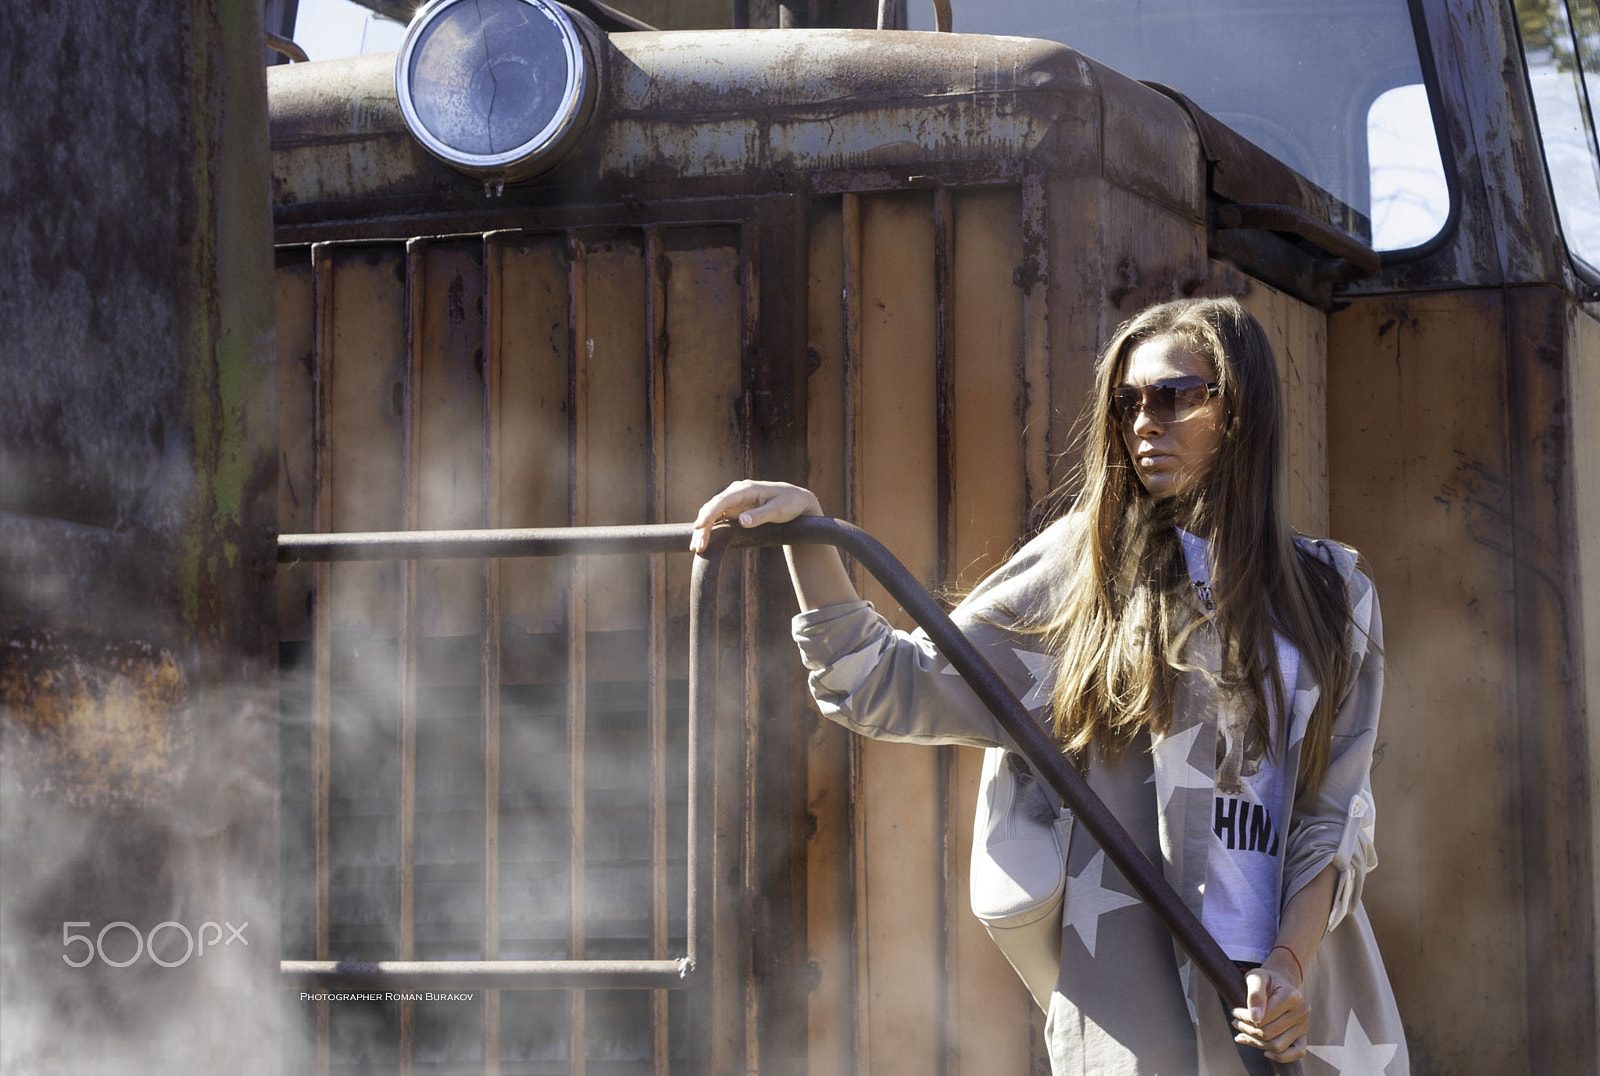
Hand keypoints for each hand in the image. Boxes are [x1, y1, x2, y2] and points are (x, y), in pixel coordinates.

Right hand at [690, 480, 822, 553]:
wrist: (796, 501)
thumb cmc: (789, 503)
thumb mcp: (778, 510)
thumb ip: (760, 515)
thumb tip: (742, 521)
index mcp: (745, 489)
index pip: (721, 501)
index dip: (709, 513)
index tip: (699, 527)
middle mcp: (735, 493)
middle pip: (712, 508)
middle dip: (702, 527)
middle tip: (698, 547)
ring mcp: (733, 501)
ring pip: (712, 514)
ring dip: (703, 531)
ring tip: (697, 548)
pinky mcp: (733, 510)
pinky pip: (717, 519)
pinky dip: (709, 530)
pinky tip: (703, 542)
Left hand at [1231, 959, 1309, 1063]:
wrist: (1280, 982)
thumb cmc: (1266, 979)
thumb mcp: (1256, 977)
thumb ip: (1255, 995)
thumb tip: (1256, 1019)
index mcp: (1292, 996)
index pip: (1264, 1018)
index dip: (1245, 1018)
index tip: (1235, 1012)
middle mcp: (1302, 1011)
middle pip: (1269, 1033)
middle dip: (1247, 1030)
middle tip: (1235, 1022)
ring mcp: (1304, 1025)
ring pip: (1277, 1045)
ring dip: (1256, 1043)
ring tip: (1242, 1033)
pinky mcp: (1303, 1035)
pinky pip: (1297, 1053)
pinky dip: (1280, 1057)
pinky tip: (1265, 1052)